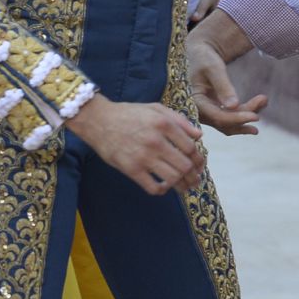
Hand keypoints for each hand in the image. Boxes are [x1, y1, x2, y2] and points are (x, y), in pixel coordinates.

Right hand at [68, 95, 204, 193]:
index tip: (199, 165)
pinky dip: (163, 190)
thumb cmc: (128, 114)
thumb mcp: (155, 108)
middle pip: (185, 166)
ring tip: (184, 187)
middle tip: (195, 179)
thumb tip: (199, 136)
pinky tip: (164, 186)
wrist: (98, 120)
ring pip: (173, 178)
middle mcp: (156, 141)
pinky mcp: (131, 169)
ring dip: (182, 185)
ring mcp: (143, 156)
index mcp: (164, 124)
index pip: (191, 148)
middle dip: (194, 175)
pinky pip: (154, 187)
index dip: (199, 159)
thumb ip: (179, 120)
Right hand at [188, 32, 266, 135]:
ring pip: (230, 122)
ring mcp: (207, 112)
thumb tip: (233, 106)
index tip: (255, 116)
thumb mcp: (213, 68)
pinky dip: (245, 111)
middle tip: (264, 100)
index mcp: (195, 102)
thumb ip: (222, 86)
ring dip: (248, 114)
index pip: (218, 117)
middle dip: (245, 115)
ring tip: (264, 100)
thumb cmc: (204, 57)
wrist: (201, 53)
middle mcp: (200, 111)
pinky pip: (231, 116)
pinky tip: (260, 104)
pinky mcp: (215, 109)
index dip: (237, 118)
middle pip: (225, 122)